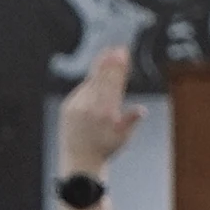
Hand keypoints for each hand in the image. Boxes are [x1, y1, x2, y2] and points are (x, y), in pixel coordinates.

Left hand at [56, 45, 133, 187]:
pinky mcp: (68, 106)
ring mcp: (77, 105)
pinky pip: (82, 90)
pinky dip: (91, 82)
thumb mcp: (123, 137)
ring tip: (108, 53)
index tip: (123, 55)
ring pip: (91, 82)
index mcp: (105, 112)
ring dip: (99, 68)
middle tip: (117, 48)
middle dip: (110, 62)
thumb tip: (141, 110)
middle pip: (102, 78)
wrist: (79, 160)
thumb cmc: (104, 149)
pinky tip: (97, 72)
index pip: (114, 84)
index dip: (119, 68)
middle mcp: (90, 107)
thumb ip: (130, 121)